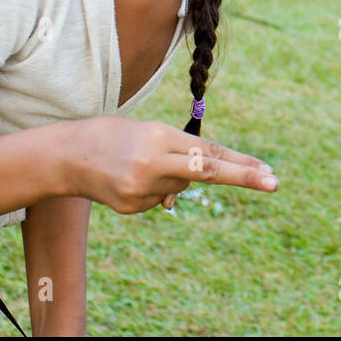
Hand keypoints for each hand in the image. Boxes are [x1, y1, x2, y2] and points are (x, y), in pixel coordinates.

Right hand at [62, 117, 275, 214]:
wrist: (66, 155)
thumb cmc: (115, 136)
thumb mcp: (150, 133)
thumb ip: (179, 157)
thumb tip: (186, 192)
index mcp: (160, 138)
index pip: (209, 153)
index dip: (240, 163)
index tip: (268, 171)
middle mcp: (153, 164)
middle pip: (207, 172)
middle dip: (242, 176)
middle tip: (274, 182)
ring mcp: (140, 188)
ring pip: (179, 187)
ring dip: (172, 177)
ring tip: (139, 164)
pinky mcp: (129, 206)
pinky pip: (158, 200)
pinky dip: (152, 190)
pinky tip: (128, 179)